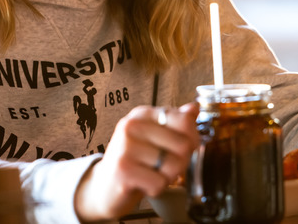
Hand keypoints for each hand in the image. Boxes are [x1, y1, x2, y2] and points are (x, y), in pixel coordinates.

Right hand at [74, 102, 198, 221]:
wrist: (104, 186)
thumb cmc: (134, 161)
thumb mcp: (154, 137)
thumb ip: (175, 122)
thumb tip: (193, 108)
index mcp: (142, 114)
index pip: (184, 120)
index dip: (191, 139)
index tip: (179, 148)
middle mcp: (132, 126)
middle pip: (183, 145)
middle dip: (180, 162)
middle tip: (164, 166)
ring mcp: (125, 147)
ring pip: (173, 166)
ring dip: (168, 177)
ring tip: (152, 174)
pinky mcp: (123, 170)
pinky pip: (159, 183)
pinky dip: (156, 189)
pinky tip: (143, 184)